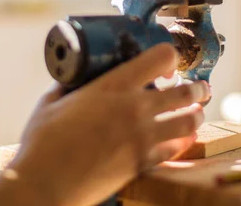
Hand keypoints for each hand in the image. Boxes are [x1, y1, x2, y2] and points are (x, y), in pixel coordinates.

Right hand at [0, 44, 209, 205]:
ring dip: (195, 114)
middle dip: (196, 88)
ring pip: (188, 121)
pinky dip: (182, 141)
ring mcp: (143, 137)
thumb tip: (72, 80)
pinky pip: (175, 149)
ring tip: (194, 112)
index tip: (167, 63)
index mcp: (114, 86)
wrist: (46, 183)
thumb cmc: (43, 142)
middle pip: (185, 92)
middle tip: (197, 88)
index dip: (169, 56)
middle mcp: (136, 108)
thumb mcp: (51, 102)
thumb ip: (67, 87)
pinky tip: (181, 138)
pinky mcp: (143, 162)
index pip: (160, 58)